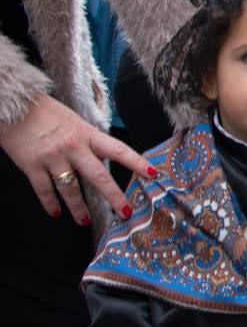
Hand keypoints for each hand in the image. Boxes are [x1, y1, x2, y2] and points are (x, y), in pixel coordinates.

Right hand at [0, 94, 152, 222]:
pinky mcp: (32, 166)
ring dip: (79, 208)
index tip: (153, 174)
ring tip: (86, 220)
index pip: (118, 149)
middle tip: (125, 212)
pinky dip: (50, 204)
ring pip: (71, 189)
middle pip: (99, 176)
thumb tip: (103, 155)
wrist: (12, 106)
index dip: (137, 162)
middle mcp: (73, 147)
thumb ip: (88, 139)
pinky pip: (44, 190)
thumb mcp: (73, 121)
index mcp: (86, 134)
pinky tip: (56, 213)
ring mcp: (52, 158)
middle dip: (114, 197)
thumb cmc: (43, 111)